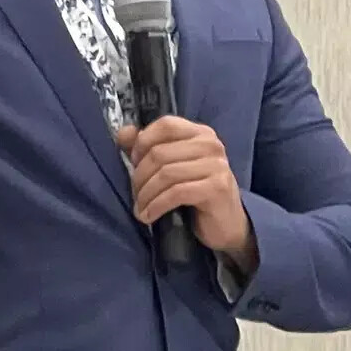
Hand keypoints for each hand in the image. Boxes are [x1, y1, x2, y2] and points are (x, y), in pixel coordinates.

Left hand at [117, 116, 256, 267]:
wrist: (227, 225)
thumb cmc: (196, 193)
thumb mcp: (171, 166)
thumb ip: (147, 147)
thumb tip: (123, 133)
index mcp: (200, 133)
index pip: (165, 124)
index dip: (143, 142)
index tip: (133, 162)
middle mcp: (211, 144)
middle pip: (160, 153)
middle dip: (140, 176)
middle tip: (135, 194)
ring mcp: (217, 165)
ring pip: (165, 174)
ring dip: (146, 194)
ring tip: (141, 208)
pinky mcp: (217, 188)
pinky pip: (176, 193)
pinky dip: (156, 206)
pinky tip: (149, 216)